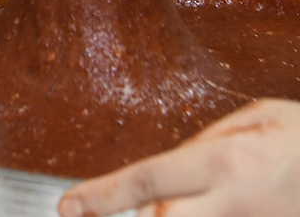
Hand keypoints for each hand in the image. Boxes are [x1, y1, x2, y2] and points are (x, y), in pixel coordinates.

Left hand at [57, 99, 299, 216]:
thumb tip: (166, 174)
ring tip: (215, 194)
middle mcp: (238, 204)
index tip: (69, 207)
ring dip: (177, 214)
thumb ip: (206, 143)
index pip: (148, 180)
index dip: (102, 195)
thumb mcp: (258, 119)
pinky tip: (230, 205)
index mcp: (228, 162)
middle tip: (112, 210)